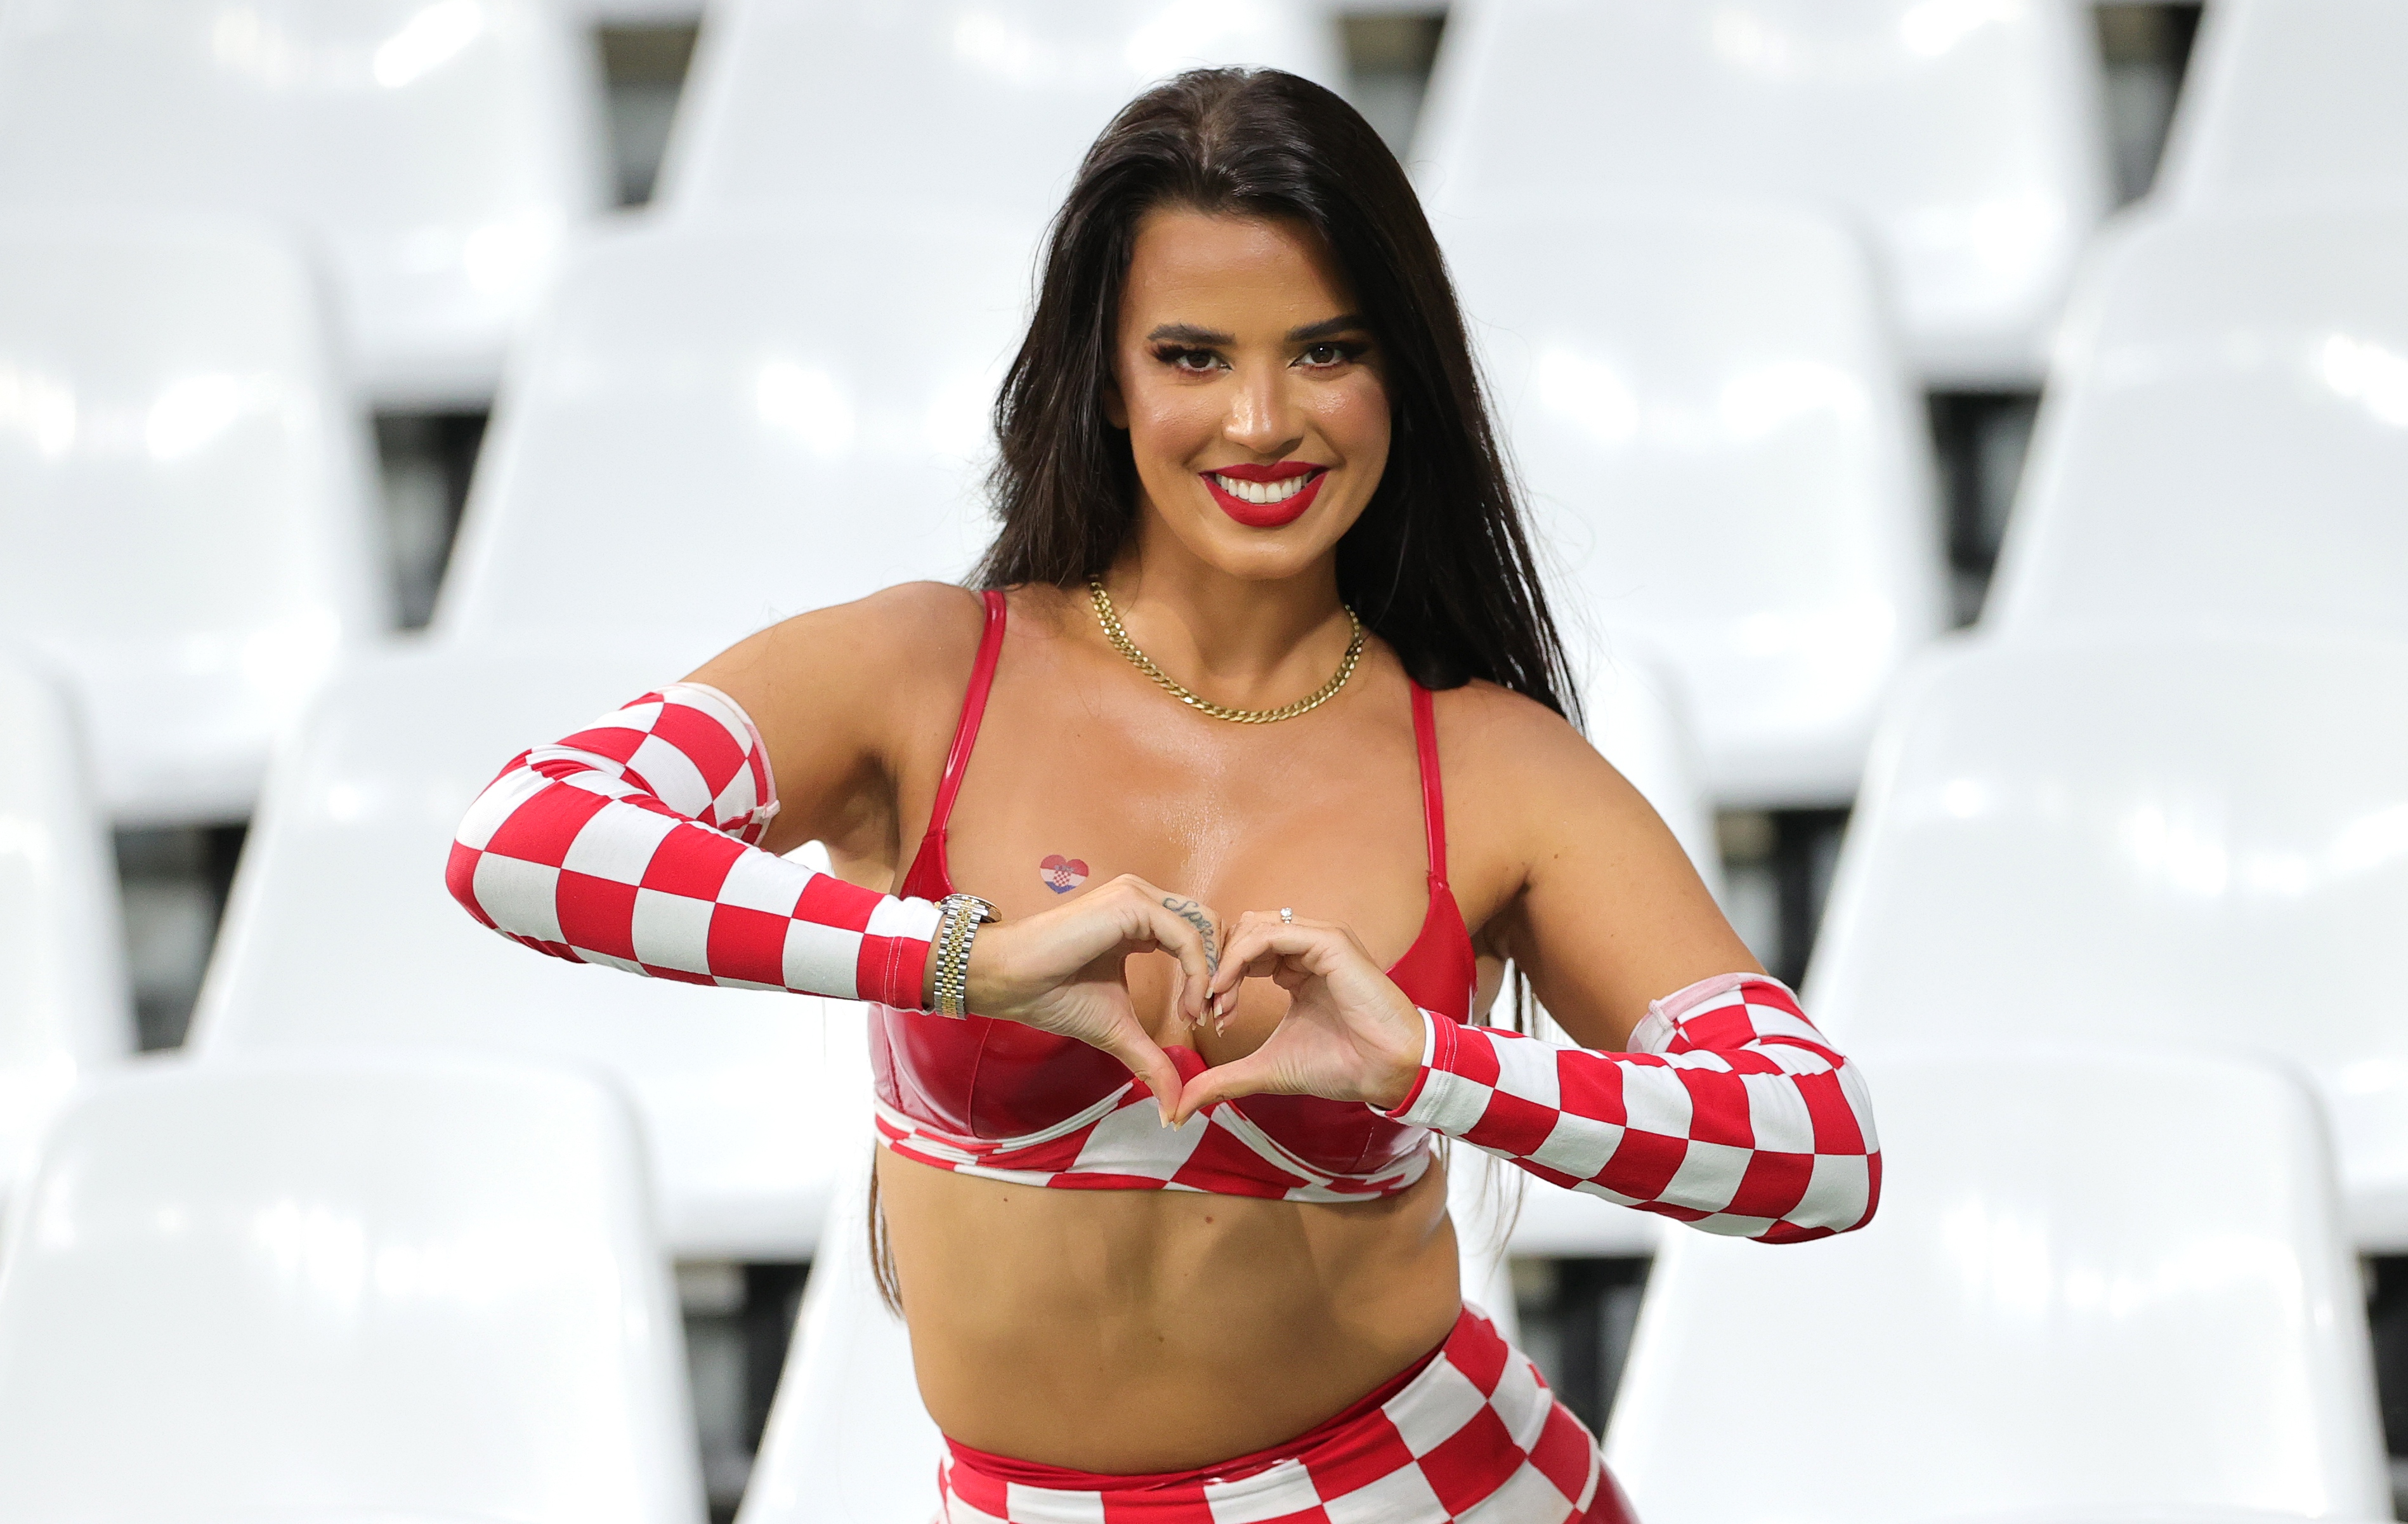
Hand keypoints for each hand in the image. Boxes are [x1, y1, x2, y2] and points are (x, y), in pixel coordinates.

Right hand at [957, 874, 1221, 1123]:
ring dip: (1214, 976)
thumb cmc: (1054, 996)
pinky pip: (1185, 936)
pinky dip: (1197, 974)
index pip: (1198, 937)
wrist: (1011, 983)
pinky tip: (1187, 1008)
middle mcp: (1142, 901)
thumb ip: (1151, 1060)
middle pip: (1211, 927)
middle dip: (1224, 973)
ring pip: (1204, 929)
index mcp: (1140, 921)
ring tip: (1202, 1016)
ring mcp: (1137, 898)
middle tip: (1217, 1019)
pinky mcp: (1131, 904)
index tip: (1208, 1022)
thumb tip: (1172, 1112)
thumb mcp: (1118, 1031)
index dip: (1212, 977)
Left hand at [1170, 910, 1427, 1125]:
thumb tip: (1181, 1107)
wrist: (1385, 1070)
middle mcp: (1307, 948)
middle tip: (1207, 1007)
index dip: (1218, 979)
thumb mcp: (1267, 1068)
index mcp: (1297, 968)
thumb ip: (1225, 1078)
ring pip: (1252, 928)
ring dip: (1225, 963)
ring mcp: (1319, 940)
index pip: (1243, 951)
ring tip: (1218, 1001)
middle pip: (1242, 933)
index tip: (1207, 1017)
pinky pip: (1270, 934)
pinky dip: (1240, 957)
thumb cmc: (1339, 1065)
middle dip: (1217, 967)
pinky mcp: (1329, 942)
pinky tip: (1228, 987)